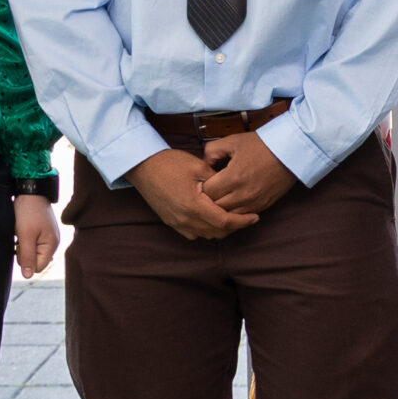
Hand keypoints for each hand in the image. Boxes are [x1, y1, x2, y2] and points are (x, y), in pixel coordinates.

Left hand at [13, 195, 57, 277]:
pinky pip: (30, 243)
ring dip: (22, 245)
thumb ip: (27, 256)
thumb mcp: (25, 235)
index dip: (25, 260)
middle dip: (23, 252)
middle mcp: (52, 243)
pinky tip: (21, 229)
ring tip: (20, 231)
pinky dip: (23, 239)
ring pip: (31, 251)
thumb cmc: (28, 212)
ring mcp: (47, 237)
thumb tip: (28, 276)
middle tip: (19, 236)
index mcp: (51, 245)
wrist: (30, 190)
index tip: (19, 245)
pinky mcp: (41, 231)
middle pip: (34, 260)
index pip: (37, 267)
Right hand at [131, 148, 249, 239]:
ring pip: (206, 235)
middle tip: (246, 216)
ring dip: (221, 229)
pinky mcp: (171, 222)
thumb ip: (218, 182)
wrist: (143, 166)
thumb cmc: (169, 163)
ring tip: (231, 216)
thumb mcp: (199, 167)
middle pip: (218, 232)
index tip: (255, 217)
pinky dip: (206, 229)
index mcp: (194, 206)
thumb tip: (232, 191)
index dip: (243, 221)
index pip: (225, 222)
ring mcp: (177, 223)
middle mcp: (185, 219)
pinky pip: (194, 233)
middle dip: (235, 226)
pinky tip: (212, 217)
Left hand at [198, 131, 299, 218]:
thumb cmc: (262, 145)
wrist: (290, 151)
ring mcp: (253, 202)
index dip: (200, 188)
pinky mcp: (262, 206)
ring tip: (218, 200)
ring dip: (221, 209)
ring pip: (228, 215)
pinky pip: (242, 216)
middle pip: (215, 207)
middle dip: (208, 200)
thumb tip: (204, 163)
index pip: (206, 192)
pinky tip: (232, 204)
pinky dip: (234, 212)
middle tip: (207, 192)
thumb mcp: (233, 141)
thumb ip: (212, 151)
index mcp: (233, 177)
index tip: (201, 182)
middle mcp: (242, 194)